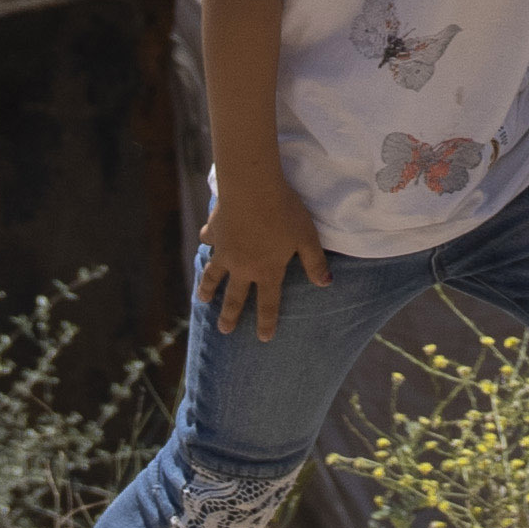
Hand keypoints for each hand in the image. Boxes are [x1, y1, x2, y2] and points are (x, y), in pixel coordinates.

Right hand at [199, 176, 329, 327]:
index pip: (268, 304)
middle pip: (235, 297)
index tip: (264, 339)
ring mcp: (225, 251)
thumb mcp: (306, 238)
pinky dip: (207, 241)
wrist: (252, 188)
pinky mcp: (214, 231)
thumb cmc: (285, 212)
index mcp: (267, 271)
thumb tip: (325, 284)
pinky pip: (209, 240)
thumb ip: (315, 262)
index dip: (266, 323)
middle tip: (224, 330)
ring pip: (214, 275)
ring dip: (208, 288)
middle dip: (230, 316)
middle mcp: (243, 266)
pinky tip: (205, 240)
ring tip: (203, 299)